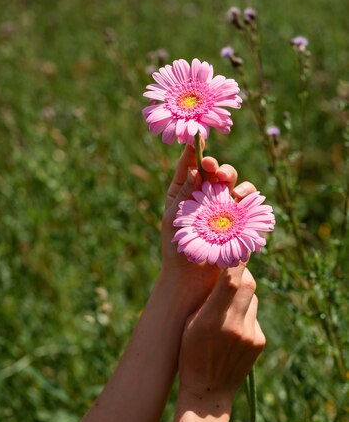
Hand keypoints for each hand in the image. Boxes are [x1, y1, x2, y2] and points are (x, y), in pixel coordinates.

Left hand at [161, 142, 256, 310]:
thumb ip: (184, 195)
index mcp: (184, 192)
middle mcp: (206, 196)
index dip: (195, 152)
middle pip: (215, 171)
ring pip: (234, 183)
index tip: (197, 142)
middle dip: (217, 166)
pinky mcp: (239, 220)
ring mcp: (224, 207)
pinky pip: (248, 203)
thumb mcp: (173, 220)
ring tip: (229, 186)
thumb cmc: (176, 250)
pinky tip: (241, 199)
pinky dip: (247, 197)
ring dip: (233, 179)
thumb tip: (196, 170)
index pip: (191, 166)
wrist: (192, 279)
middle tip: (213, 168)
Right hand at [178, 262, 264, 406]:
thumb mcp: (189, 324)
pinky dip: (245, 313)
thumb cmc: (189, 354)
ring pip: (252, 298)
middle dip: (240, 273)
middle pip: (248, 283)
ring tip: (225, 305)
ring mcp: (250, 334)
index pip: (230, 280)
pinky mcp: (259, 341)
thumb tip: (223, 270)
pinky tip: (232, 326)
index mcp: (209, 320)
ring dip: (242, 294)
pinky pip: (254, 315)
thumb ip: (207, 299)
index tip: (234, 245)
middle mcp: (234, 326)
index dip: (235, 260)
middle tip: (229, 269)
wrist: (208, 392)